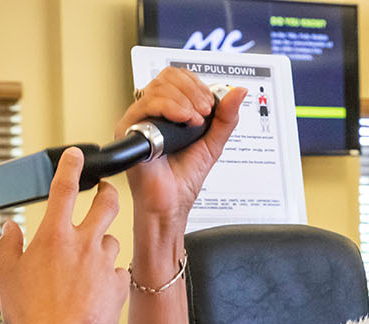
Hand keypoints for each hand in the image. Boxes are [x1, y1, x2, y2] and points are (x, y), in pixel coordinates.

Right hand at [0, 148, 127, 323]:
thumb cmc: (31, 316)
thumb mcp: (7, 276)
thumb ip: (9, 246)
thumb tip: (10, 228)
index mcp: (53, 235)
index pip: (64, 187)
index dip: (71, 165)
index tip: (76, 155)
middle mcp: (83, 243)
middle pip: (106, 202)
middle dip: (108, 192)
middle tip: (105, 192)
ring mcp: (104, 263)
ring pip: (112, 240)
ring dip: (104, 244)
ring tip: (90, 262)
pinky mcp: (119, 284)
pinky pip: (119, 272)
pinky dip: (111, 275)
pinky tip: (98, 289)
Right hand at [118, 67, 245, 229]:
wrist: (170, 203)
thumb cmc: (183, 179)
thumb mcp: (213, 143)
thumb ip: (226, 117)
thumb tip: (239, 92)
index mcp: (169, 110)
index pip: (179, 77)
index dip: (197, 84)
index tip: (210, 104)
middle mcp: (152, 112)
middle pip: (169, 76)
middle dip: (193, 90)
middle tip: (205, 112)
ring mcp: (139, 119)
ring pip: (159, 86)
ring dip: (185, 100)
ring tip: (195, 121)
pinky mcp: (129, 128)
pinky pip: (148, 103)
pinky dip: (172, 107)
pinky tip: (185, 121)